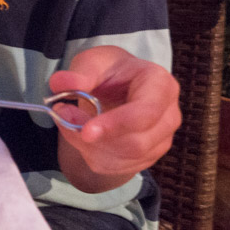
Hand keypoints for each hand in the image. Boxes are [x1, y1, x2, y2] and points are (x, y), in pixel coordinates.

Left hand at [49, 46, 180, 192]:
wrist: (116, 87)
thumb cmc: (109, 72)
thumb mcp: (92, 62)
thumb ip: (79, 73)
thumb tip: (60, 83)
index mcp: (160, 85)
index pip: (146, 112)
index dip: (116, 125)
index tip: (86, 131)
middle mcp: (168, 116)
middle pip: (137, 143)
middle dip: (97, 138)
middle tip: (64, 116)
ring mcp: (161, 140)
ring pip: (124, 158)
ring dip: (89, 146)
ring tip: (69, 122)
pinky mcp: (147, 157)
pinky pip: (116, 167)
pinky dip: (91, 155)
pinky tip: (82, 136)